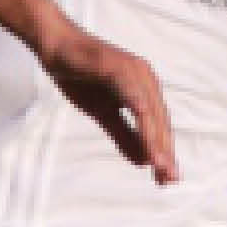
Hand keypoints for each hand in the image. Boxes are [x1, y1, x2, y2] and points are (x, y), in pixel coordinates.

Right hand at [40, 23, 178, 183]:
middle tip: (169, 180)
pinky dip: (139, 111)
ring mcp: (135, 72)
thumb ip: (124, 135)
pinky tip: (145, 130)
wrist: (56, 46)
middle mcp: (147, 80)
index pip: (159, 127)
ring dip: (155, 139)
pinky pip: (131, 92)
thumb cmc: (80, 77)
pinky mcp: (119, 67)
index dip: (163, 152)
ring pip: (149, 111)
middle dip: (165, 152)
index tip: (167, 178)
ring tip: (159, 165)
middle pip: (160, 121)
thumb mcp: (103, 113)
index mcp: (145, 91)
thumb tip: (143, 162)